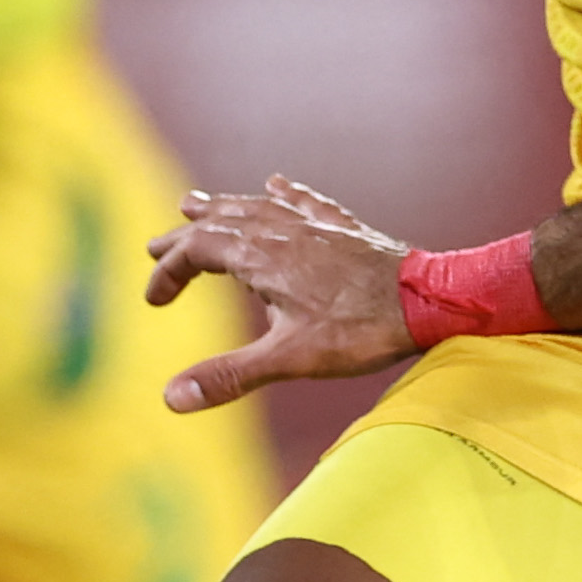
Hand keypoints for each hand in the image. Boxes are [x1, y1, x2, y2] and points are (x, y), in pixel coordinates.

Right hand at [144, 176, 414, 413]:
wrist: (427, 301)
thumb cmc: (359, 331)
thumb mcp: (287, 360)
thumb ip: (228, 376)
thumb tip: (171, 398)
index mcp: (259, 255)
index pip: (195, 251)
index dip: (168, 272)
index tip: (153, 300)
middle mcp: (280, 229)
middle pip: (219, 223)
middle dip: (184, 236)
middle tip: (154, 245)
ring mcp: (313, 224)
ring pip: (256, 206)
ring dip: (222, 208)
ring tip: (198, 205)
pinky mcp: (343, 228)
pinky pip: (303, 201)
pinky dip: (282, 193)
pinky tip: (278, 182)